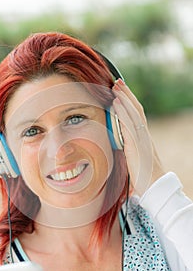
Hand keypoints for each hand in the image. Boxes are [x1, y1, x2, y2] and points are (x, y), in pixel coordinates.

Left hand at [112, 79, 164, 195]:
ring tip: (116, 86)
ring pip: (134, 113)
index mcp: (142, 139)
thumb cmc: (145, 178)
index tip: (121, 93)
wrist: (154, 188)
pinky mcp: (136, 145)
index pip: (136, 116)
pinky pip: (129, 125)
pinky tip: (116, 103)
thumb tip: (121, 151)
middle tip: (118, 82)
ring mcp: (141, 139)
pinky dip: (123, 112)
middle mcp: (143, 136)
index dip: (129, 103)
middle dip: (127, 95)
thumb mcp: (134, 162)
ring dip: (124, 98)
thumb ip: (128, 153)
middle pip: (136, 110)